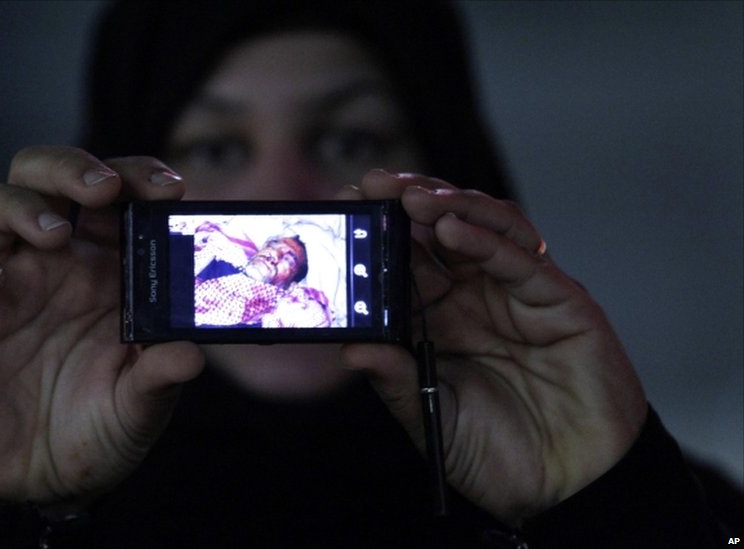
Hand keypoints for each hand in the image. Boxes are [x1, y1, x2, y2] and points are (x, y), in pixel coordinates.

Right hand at [0, 147, 203, 503]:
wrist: (39, 483)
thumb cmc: (97, 430)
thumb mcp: (140, 407)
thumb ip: (161, 376)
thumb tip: (192, 354)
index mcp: (104, 267)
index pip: (115, 194)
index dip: (138, 175)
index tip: (170, 187)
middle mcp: (50, 262)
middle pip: (44, 176)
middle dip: (71, 167)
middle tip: (104, 188)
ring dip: (19, 203)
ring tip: (54, 232)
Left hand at [340, 170, 647, 523]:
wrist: (571, 488)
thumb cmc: (501, 452)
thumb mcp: (431, 417)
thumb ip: (395, 381)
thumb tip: (351, 351)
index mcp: (439, 320)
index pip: (405, 262)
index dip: (378, 235)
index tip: (345, 211)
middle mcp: (476, 298)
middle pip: (441, 231)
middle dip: (407, 202)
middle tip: (372, 185)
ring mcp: (518, 294)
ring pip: (485, 228)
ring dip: (448, 204)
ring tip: (410, 196)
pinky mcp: (560, 300)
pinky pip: (521, 259)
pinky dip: (487, 238)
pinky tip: (453, 228)